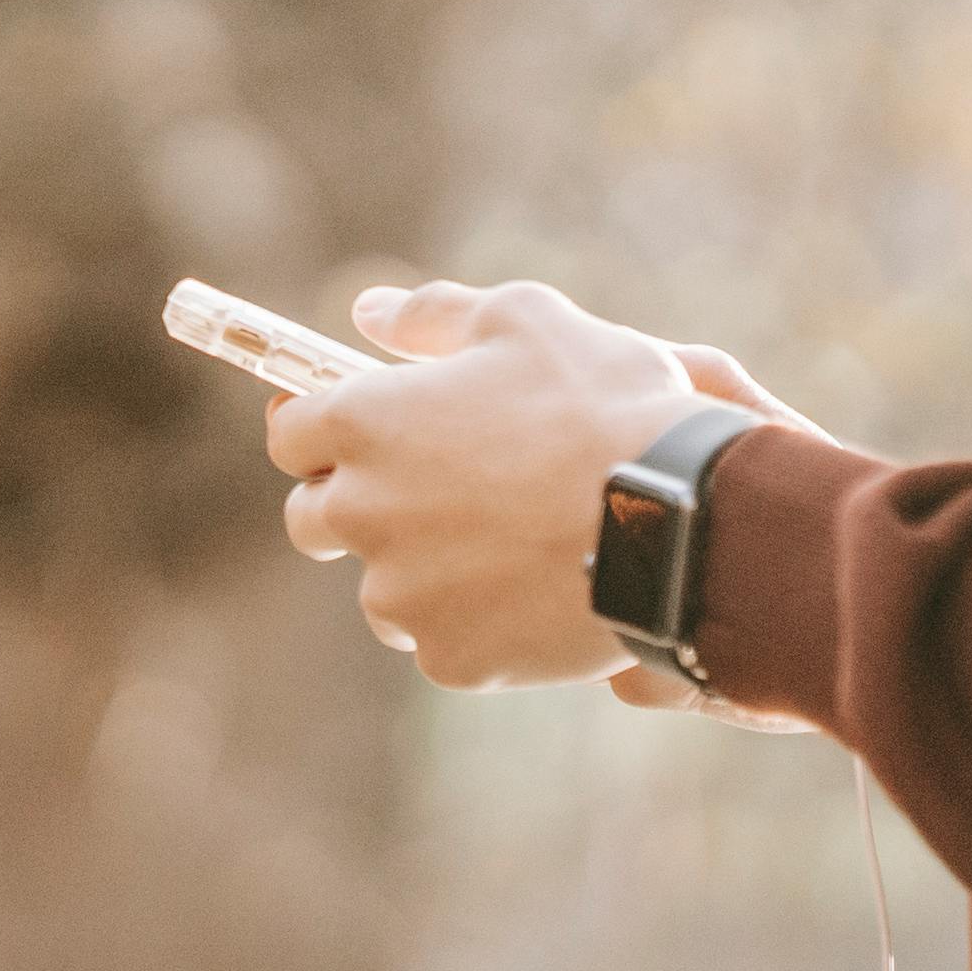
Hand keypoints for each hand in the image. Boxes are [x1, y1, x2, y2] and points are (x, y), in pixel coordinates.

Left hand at [261, 280, 797, 689]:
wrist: (682, 520)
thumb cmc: (604, 402)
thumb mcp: (522, 319)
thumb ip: (430, 314)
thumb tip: (367, 312)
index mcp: (366, 423)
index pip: (289, 432)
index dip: (319, 429)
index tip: (354, 431)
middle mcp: (364, 512)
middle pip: (313, 519)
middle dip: (356, 505)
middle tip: (434, 493)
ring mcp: (403, 596)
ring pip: (381, 590)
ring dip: (419, 571)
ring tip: (501, 546)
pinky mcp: (451, 659)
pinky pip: (442, 641)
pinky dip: (476, 623)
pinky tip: (533, 593)